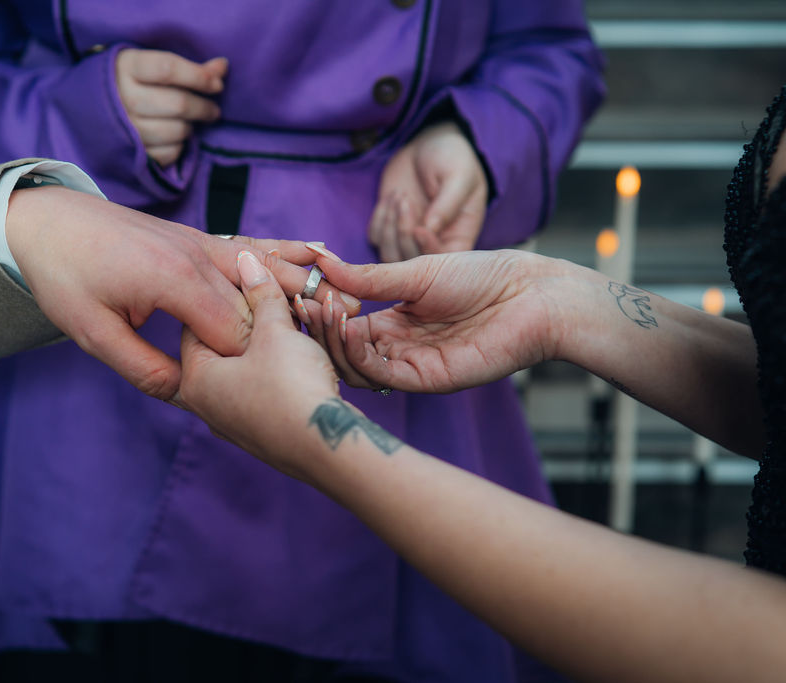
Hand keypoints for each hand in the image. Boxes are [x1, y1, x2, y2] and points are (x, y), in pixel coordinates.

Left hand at [5, 187, 358, 400]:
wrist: (49, 218)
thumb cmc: (65, 276)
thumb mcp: (92, 333)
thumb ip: (142, 367)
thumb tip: (181, 393)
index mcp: (174, 282)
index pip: (235, 330)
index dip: (255, 362)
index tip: (275, 386)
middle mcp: (199, 257)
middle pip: (262, 299)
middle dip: (298, 325)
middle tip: (342, 343)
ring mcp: (204, 243)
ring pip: (268, 264)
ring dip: (306, 286)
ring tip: (350, 302)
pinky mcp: (202, 239)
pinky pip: (254, 243)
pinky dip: (287, 250)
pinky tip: (318, 253)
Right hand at [115, 48, 227, 166]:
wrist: (91, 108)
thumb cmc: (133, 82)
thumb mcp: (151, 65)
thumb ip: (188, 68)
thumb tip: (222, 68)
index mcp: (126, 67)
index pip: (168, 69)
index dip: (198, 76)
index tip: (217, 84)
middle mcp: (122, 97)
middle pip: (177, 104)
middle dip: (203, 108)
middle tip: (213, 110)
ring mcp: (125, 128)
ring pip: (176, 131)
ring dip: (189, 128)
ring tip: (188, 122)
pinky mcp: (130, 154)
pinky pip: (168, 153)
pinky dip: (178, 147)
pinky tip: (173, 137)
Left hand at [179, 251, 340, 479]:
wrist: (330, 448)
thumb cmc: (292, 388)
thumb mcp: (276, 331)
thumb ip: (261, 294)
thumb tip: (247, 262)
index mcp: (196, 378)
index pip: (196, 321)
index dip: (224, 294)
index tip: (250, 278)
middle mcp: (208, 404)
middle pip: (221, 346)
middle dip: (248, 318)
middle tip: (272, 295)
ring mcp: (234, 423)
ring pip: (244, 369)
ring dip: (265, 345)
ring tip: (290, 323)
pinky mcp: (262, 433)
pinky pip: (262, 389)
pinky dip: (275, 368)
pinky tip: (297, 355)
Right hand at [300, 247, 567, 392]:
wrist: (532, 294)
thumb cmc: (484, 276)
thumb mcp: (417, 272)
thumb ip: (370, 278)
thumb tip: (322, 263)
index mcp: (394, 321)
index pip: (343, 326)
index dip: (320, 313)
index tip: (297, 293)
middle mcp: (399, 347)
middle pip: (343, 352)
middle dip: (318, 330)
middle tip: (300, 306)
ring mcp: (412, 365)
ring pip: (356, 369)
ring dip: (332, 343)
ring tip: (321, 312)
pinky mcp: (428, 380)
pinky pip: (382, 377)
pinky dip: (358, 356)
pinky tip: (346, 330)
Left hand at [368, 122, 487, 260]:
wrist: (428, 142)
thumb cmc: (452, 158)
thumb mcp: (459, 175)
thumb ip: (448, 202)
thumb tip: (430, 229)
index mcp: (459, 237)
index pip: (443, 261)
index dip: (428, 251)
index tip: (420, 228)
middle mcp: (433, 243)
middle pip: (411, 263)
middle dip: (403, 233)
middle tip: (405, 199)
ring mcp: (408, 238)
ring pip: (389, 255)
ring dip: (388, 227)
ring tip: (399, 196)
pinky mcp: (388, 227)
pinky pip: (375, 238)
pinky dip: (379, 218)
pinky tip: (391, 195)